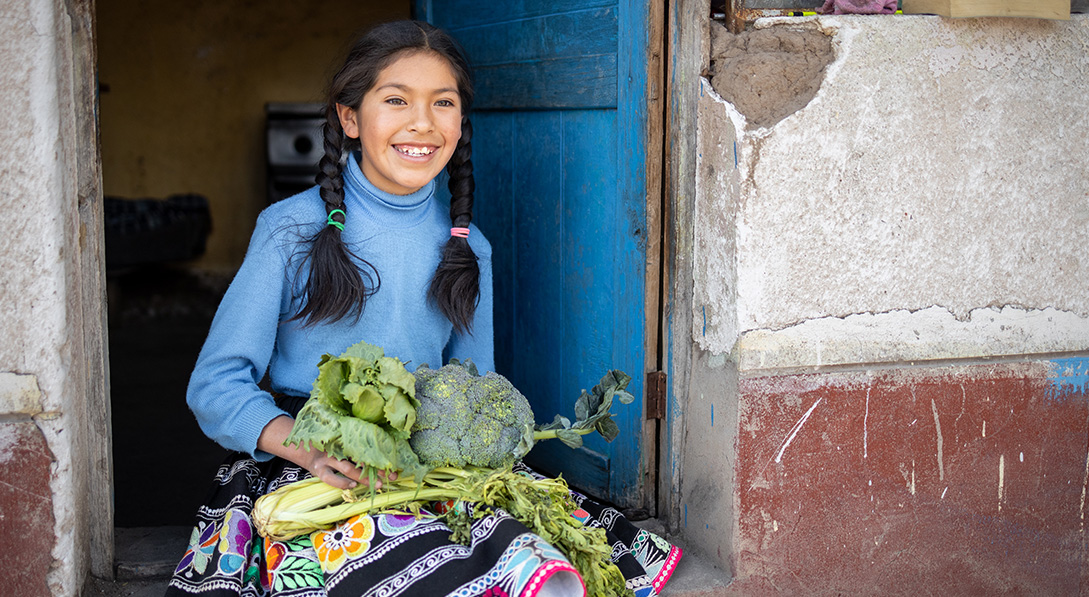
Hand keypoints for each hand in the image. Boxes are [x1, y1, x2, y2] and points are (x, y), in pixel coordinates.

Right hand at [257, 415, 396, 489]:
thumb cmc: (325, 440)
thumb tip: (381, 434)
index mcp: (344, 436)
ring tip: (379, 483)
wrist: (298, 444)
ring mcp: (327, 458)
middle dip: (378, 466)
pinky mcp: (318, 470)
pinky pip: (331, 478)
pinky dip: (342, 482)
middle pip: (361, 457)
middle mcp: (337, 446)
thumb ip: (354, 435)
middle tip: (394, 474)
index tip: (396, 458)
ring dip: (364, 477)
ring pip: (348, 468)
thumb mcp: (339, 433)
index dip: (382, 451)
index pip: (366, 444)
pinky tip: (352, 485)